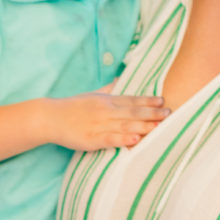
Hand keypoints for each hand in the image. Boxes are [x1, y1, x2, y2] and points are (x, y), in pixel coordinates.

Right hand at [46, 89, 169, 151]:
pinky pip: (110, 139)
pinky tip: (135, 140)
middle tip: (170, 114)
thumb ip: (108, 88)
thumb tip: (120, 79)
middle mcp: (105, 111)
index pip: (131, 100)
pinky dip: (123, 139)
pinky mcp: (91, 139)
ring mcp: (99, 125)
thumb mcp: (92, 94)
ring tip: (160, 127)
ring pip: (126, 126)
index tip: (163, 101)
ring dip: (144, 126)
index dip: (148, 101)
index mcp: (106, 100)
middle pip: (133, 113)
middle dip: (152, 114)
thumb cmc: (72, 107)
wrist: (50, 118)